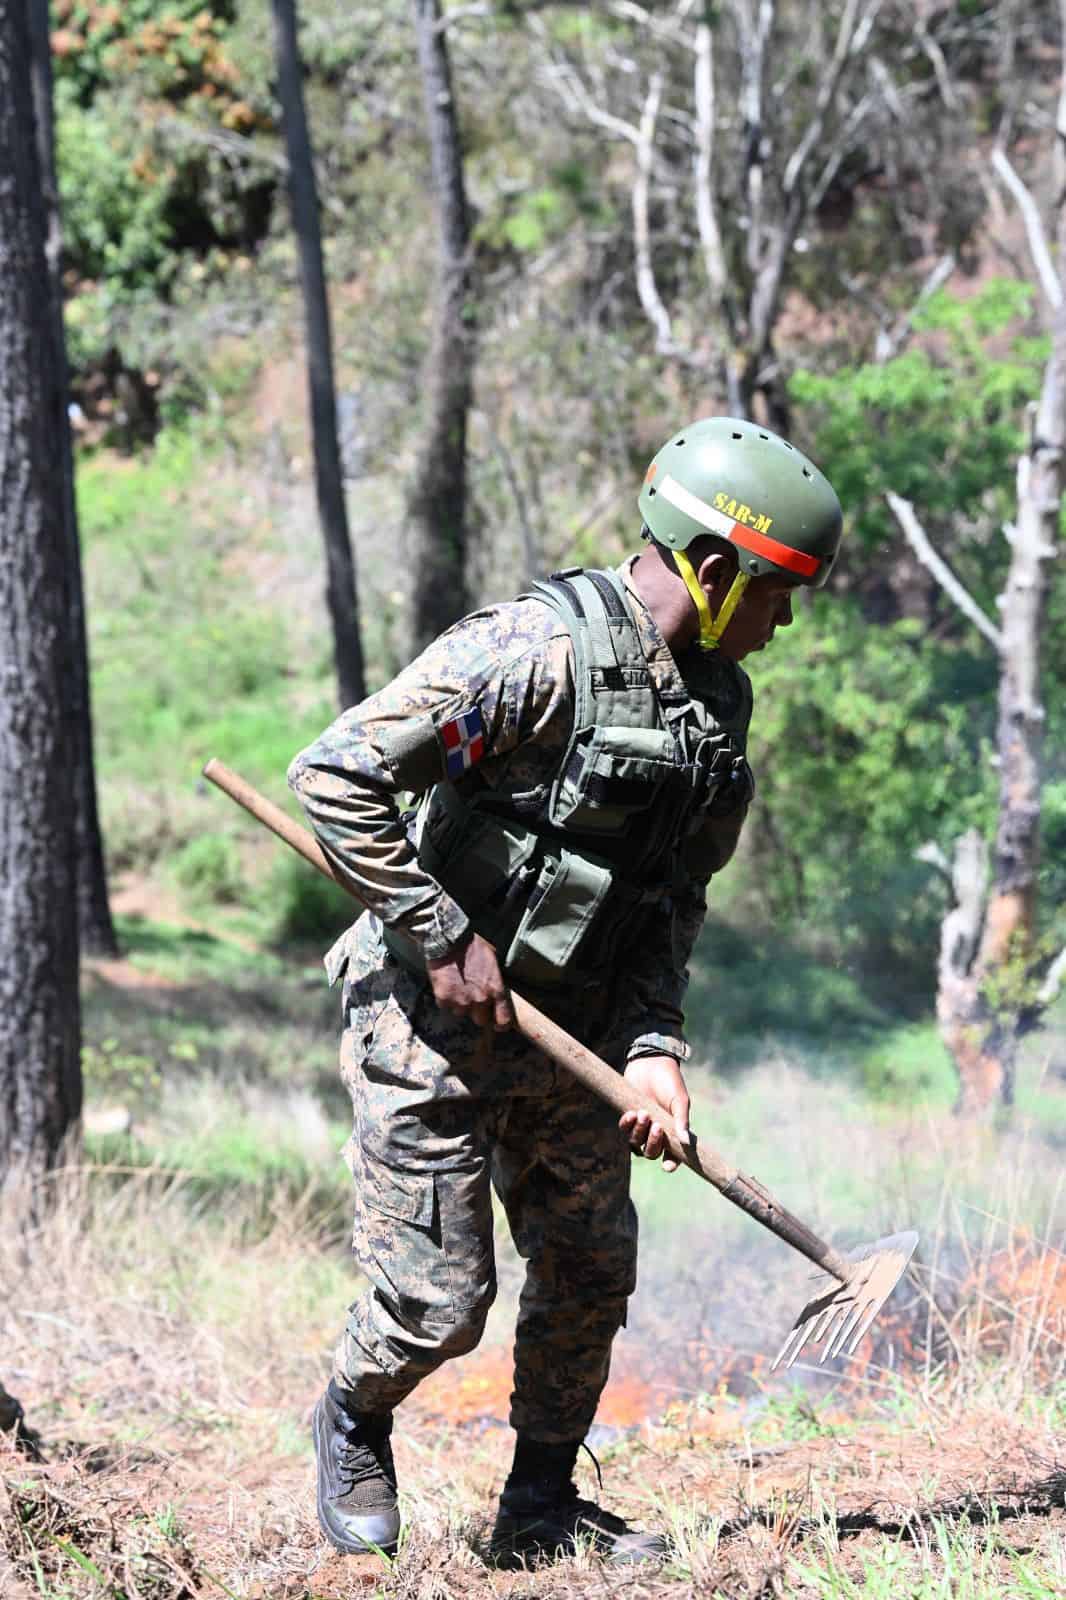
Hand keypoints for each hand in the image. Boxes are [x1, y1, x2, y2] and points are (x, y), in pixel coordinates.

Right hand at [426, 932, 514, 1030]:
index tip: (496, 1023)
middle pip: (480, 1020)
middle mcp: (480, 999)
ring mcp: (461, 1001)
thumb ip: (495, 984)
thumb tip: (496, 996)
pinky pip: (445, 1005)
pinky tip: (447, 983)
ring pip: (461, 1012)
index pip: (503, 1020)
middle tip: (472, 998)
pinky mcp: (444, 998)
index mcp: (496, 990)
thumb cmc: (473, 947)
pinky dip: (446, 998)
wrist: (450, 939)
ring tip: (458, 985)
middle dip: (477, 1012)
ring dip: (460, 1003)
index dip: (500, 1023)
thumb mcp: (493, 963)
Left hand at [620, 1055, 691, 1172]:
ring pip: (635, 1143)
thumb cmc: (669, 1081)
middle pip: (651, 1152)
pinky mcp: (628, 1116)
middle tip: (656, 1126)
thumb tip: (686, 1141)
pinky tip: (632, 1113)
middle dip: (653, 1143)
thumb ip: (681, 1120)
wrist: (651, 1062)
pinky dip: (627, 1125)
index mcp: (673, 1131)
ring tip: (643, 1113)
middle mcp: (657, 1132)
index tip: (667, 1167)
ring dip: (639, 1132)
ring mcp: (641, 1125)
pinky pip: (624, 1129)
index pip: (673, 1154)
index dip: (671, 1164)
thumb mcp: (679, 1100)